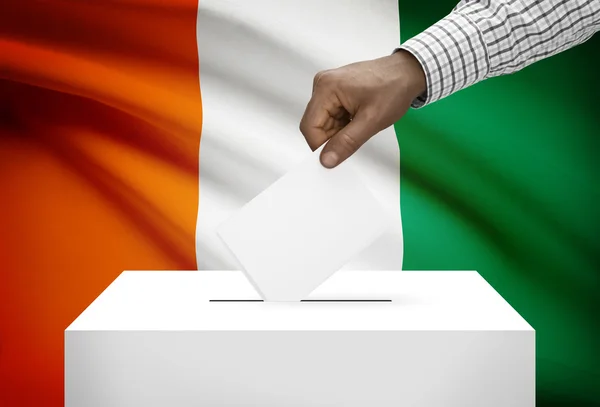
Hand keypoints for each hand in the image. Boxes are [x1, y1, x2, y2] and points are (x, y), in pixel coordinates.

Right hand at [299, 50, 425, 167]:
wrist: (407, 73)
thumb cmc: (393, 89)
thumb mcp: (371, 121)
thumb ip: (347, 142)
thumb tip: (326, 159)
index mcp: (326, 88)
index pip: (310, 127)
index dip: (320, 146)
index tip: (336, 156)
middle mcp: (322, 85)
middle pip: (315, 125)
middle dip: (332, 138)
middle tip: (356, 137)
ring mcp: (328, 87)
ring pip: (323, 123)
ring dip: (339, 132)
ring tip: (361, 124)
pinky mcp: (335, 91)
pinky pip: (331, 116)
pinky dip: (343, 125)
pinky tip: (358, 120)